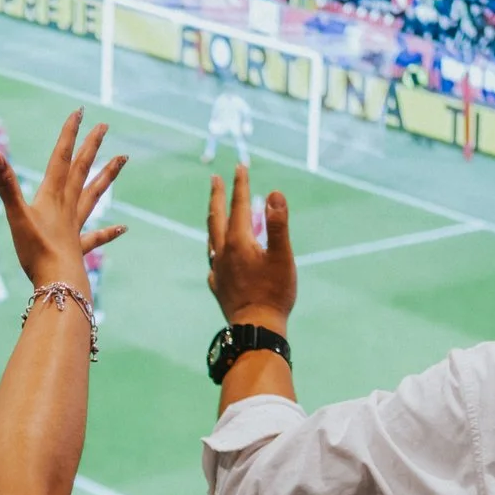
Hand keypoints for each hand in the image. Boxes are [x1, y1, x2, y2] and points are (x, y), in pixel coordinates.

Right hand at [0, 110, 125, 289]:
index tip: (79, 112)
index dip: (69, 134)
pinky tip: (122, 228)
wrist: (58, 282)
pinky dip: (108, 232)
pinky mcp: (77, 248)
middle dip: (91, 146)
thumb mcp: (16, 215)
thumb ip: (6, 185)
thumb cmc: (36, 250)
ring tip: (122, 159)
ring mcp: (75, 227)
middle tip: (104, 126)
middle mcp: (67, 206)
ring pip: (93, 195)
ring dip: (107, 175)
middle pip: (81, 170)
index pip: (61, 158)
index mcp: (52, 196)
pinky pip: (95, 237)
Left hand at [206, 164, 294, 329]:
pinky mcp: (218, 286)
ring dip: (214, 220)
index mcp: (238, 242)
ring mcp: (217, 270)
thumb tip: (274, 193)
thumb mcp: (282, 256)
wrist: (256, 329)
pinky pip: (213, 261)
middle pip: (216, 217)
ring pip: (211, 238)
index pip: (238, 205)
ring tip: (215, 212)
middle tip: (215, 179)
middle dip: (217, 196)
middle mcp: (222, 253)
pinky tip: (218, 254)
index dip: (240, 184)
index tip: (240, 166)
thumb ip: (278, 224)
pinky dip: (216, 249)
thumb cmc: (274, 293)